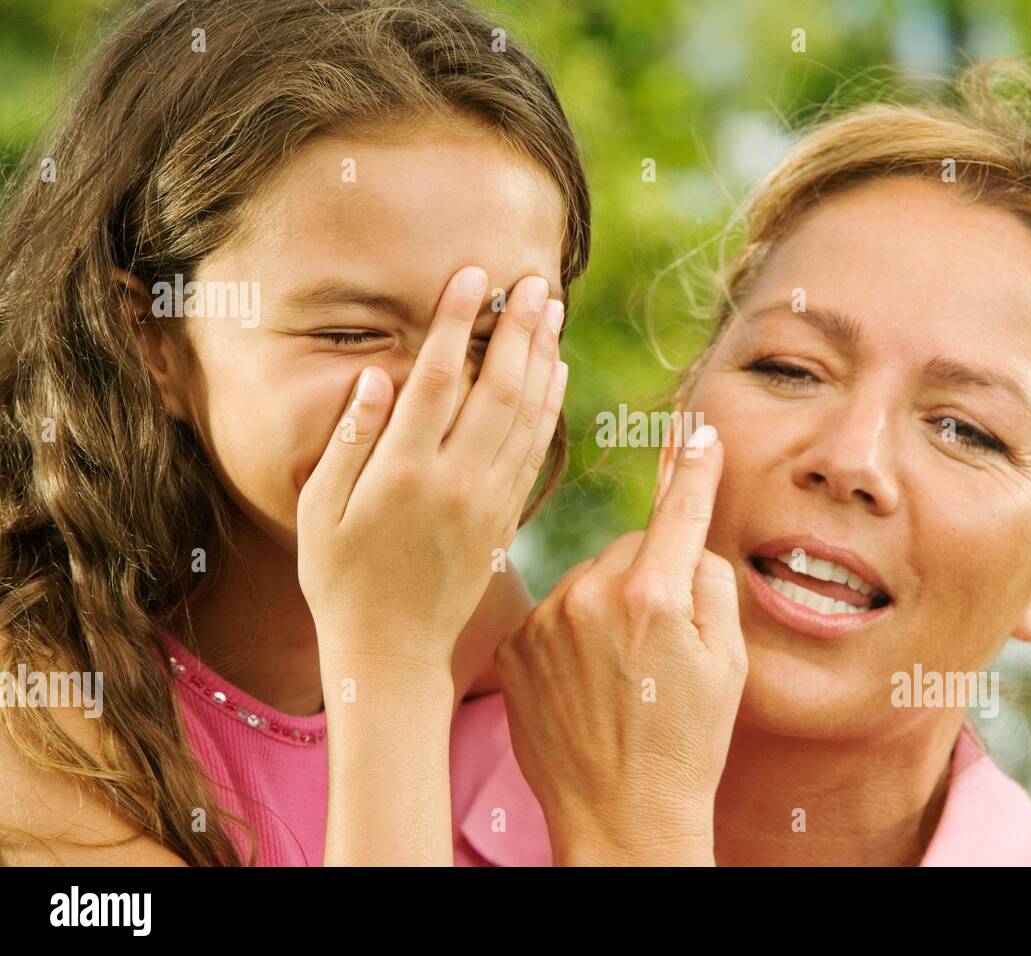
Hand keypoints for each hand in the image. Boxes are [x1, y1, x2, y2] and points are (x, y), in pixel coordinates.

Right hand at [297, 266, 567, 674]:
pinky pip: (536, 450)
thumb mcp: (321, 511)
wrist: (392, 652)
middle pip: (496, 389)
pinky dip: (550, 406)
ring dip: (543, 358)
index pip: (435, 380)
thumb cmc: (340, 579)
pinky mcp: (507, 518)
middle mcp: (454, 483)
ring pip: (526, 416)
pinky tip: (555, 372)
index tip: (471, 276)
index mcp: (402, 475)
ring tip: (553, 309)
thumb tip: (374, 377)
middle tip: (534, 280)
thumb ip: (350, 441)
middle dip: (517, 328)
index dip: (455, 323)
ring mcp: (488, 501)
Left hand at [495, 425, 747, 864]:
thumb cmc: (686, 744)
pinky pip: (552, 609)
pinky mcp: (514, 645)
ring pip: (588, 578)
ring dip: (605, 605)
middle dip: (649, 577)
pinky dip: (568, 630)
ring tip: (617, 673)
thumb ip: (710, 585)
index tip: (695, 427)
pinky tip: (582, 679)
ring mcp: (545, 620)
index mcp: (656, 596)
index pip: (678, 510)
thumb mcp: (728, 664)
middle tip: (660, 644)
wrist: (622, 816)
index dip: (691, 466)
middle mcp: (592, 595)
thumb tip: (685, 546)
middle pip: (630, 548)